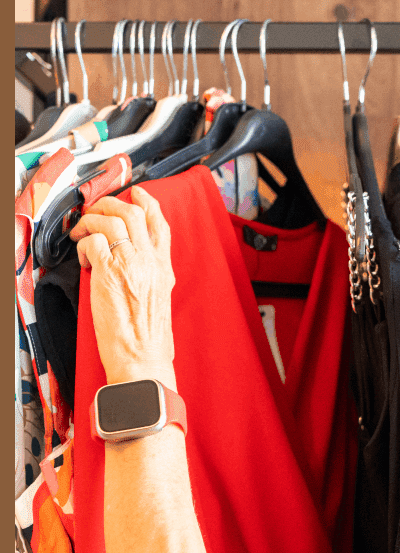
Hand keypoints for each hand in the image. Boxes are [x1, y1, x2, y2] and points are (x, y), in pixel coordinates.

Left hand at [70, 185, 176, 389]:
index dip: (147, 201)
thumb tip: (135, 261)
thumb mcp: (160, 299)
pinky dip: (83, 243)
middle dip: (110, 203)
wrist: (143, 360)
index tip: (137, 193)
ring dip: (91, 220)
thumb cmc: (149, 339)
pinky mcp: (109, 274)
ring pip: (111, 220)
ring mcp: (131, 265)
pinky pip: (93, 241)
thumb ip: (151, 275)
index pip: (160, 223)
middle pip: (133, 212)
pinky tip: (83, 256)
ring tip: (82, 232)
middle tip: (96, 211)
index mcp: (164, 268)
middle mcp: (150, 262)